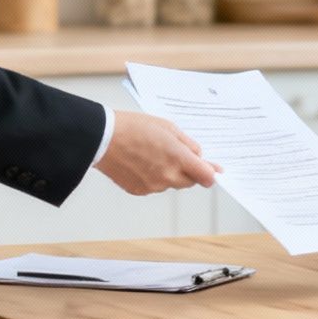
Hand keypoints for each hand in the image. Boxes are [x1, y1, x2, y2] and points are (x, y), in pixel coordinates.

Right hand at [93, 110, 219, 194]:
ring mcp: (153, 186)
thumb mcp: (168, 127)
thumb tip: (200, 156)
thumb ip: (187, 144)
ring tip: (152, 154)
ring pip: (171, 183)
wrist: (103, 139)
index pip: (206, 176)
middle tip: (178, 156)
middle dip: (189, 171)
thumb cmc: (133, 128)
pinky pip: (155, 186)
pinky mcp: (139, 191)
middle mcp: (167, 176)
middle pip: (190, 182)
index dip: (211, 174)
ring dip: (170, 174)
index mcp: (177, 158)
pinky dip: (153, 177)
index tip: (214, 170)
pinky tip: (142, 163)